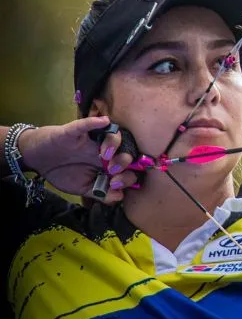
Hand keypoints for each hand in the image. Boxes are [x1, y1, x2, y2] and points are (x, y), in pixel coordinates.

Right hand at [19, 117, 138, 203]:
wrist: (36, 159)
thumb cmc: (62, 172)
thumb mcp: (82, 187)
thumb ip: (100, 193)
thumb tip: (119, 197)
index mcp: (108, 165)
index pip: (128, 169)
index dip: (127, 177)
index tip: (115, 185)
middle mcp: (105, 151)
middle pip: (126, 150)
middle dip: (124, 160)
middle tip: (113, 170)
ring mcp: (92, 140)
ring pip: (112, 136)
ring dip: (114, 144)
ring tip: (105, 155)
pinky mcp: (75, 132)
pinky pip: (85, 125)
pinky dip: (94, 122)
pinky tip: (103, 121)